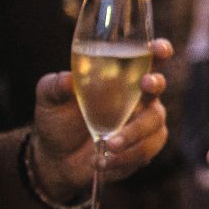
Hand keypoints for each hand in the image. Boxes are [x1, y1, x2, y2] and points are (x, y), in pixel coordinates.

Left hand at [30, 38, 172, 202]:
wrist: (56, 159)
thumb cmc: (57, 120)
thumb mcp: (49, 99)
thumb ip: (55, 85)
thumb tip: (68, 79)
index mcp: (121, 76)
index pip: (147, 58)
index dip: (159, 50)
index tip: (157, 49)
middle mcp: (138, 96)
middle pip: (158, 85)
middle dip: (155, 84)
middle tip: (145, 84)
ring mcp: (144, 123)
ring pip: (154, 122)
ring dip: (134, 133)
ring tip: (109, 144)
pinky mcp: (143, 148)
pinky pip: (147, 149)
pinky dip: (128, 156)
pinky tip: (106, 160)